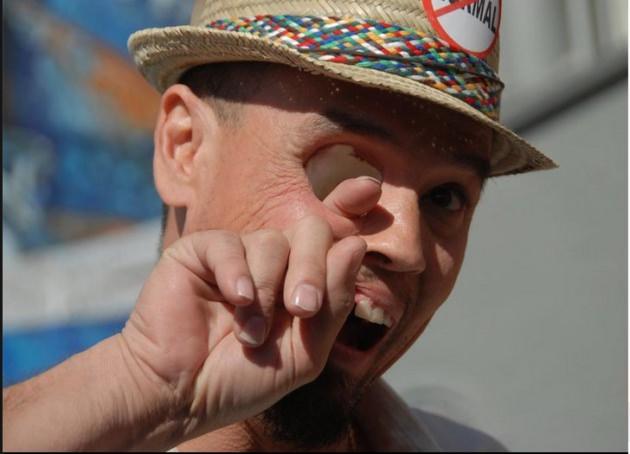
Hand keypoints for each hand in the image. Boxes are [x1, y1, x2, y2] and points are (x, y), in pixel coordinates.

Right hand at [119, 176, 381, 444]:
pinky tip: (237, 302)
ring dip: (267, 291)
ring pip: (272, 241)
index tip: (369, 187)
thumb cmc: (241, 379)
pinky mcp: (200, 251)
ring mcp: (238, 254)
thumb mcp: (304, 353)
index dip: (350, 207)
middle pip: (312, 230)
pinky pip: (230, 244)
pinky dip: (238, 274)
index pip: (332, 239)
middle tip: (302, 309)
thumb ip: (333, 303)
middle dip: (312, 269)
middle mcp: (274, 262)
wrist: (179, 395)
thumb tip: (355, 245)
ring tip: (252, 334)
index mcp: (301, 282)